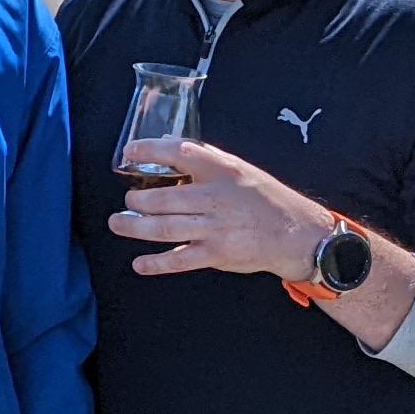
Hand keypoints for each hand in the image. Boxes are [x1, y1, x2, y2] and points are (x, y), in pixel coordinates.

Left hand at [109, 139, 329, 280]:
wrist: (296, 234)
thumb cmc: (265, 199)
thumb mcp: (240, 169)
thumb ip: (207, 161)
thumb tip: (170, 150)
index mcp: (222, 171)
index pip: (180, 153)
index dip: (150, 150)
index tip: (129, 151)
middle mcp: (216, 198)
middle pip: (164, 198)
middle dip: (138, 199)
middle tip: (129, 198)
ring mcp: (215, 228)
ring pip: (164, 228)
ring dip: (135, 226)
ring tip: (118, 222)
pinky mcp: (216, 254)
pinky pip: (179, 259)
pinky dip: (155, 263)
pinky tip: (139, 263)